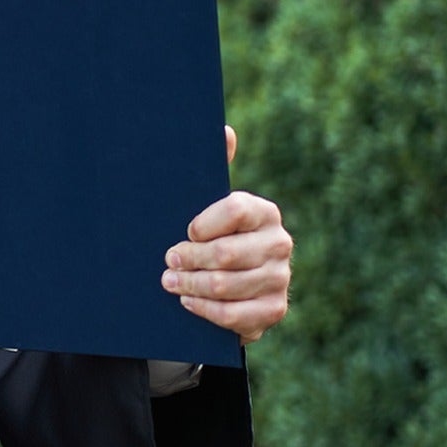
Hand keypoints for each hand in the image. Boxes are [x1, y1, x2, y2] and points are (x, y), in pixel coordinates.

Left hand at [161, 126, 291, 343]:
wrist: (228, 284)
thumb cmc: (210, 236)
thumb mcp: (206, 204)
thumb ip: (214, 168)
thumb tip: (224, 130)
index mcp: (264, 212)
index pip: (234, 209)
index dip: (203, 223)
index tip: (184, 231)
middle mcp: (279, 243)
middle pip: (226, 253)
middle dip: (188, 259)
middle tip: (167, 261)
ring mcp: (279, 279)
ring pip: (226, 285)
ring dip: (190, 285)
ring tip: (169, 282)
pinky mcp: (273, 310)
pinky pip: (234, 315)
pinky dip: (205, 310)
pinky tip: (188, 302)